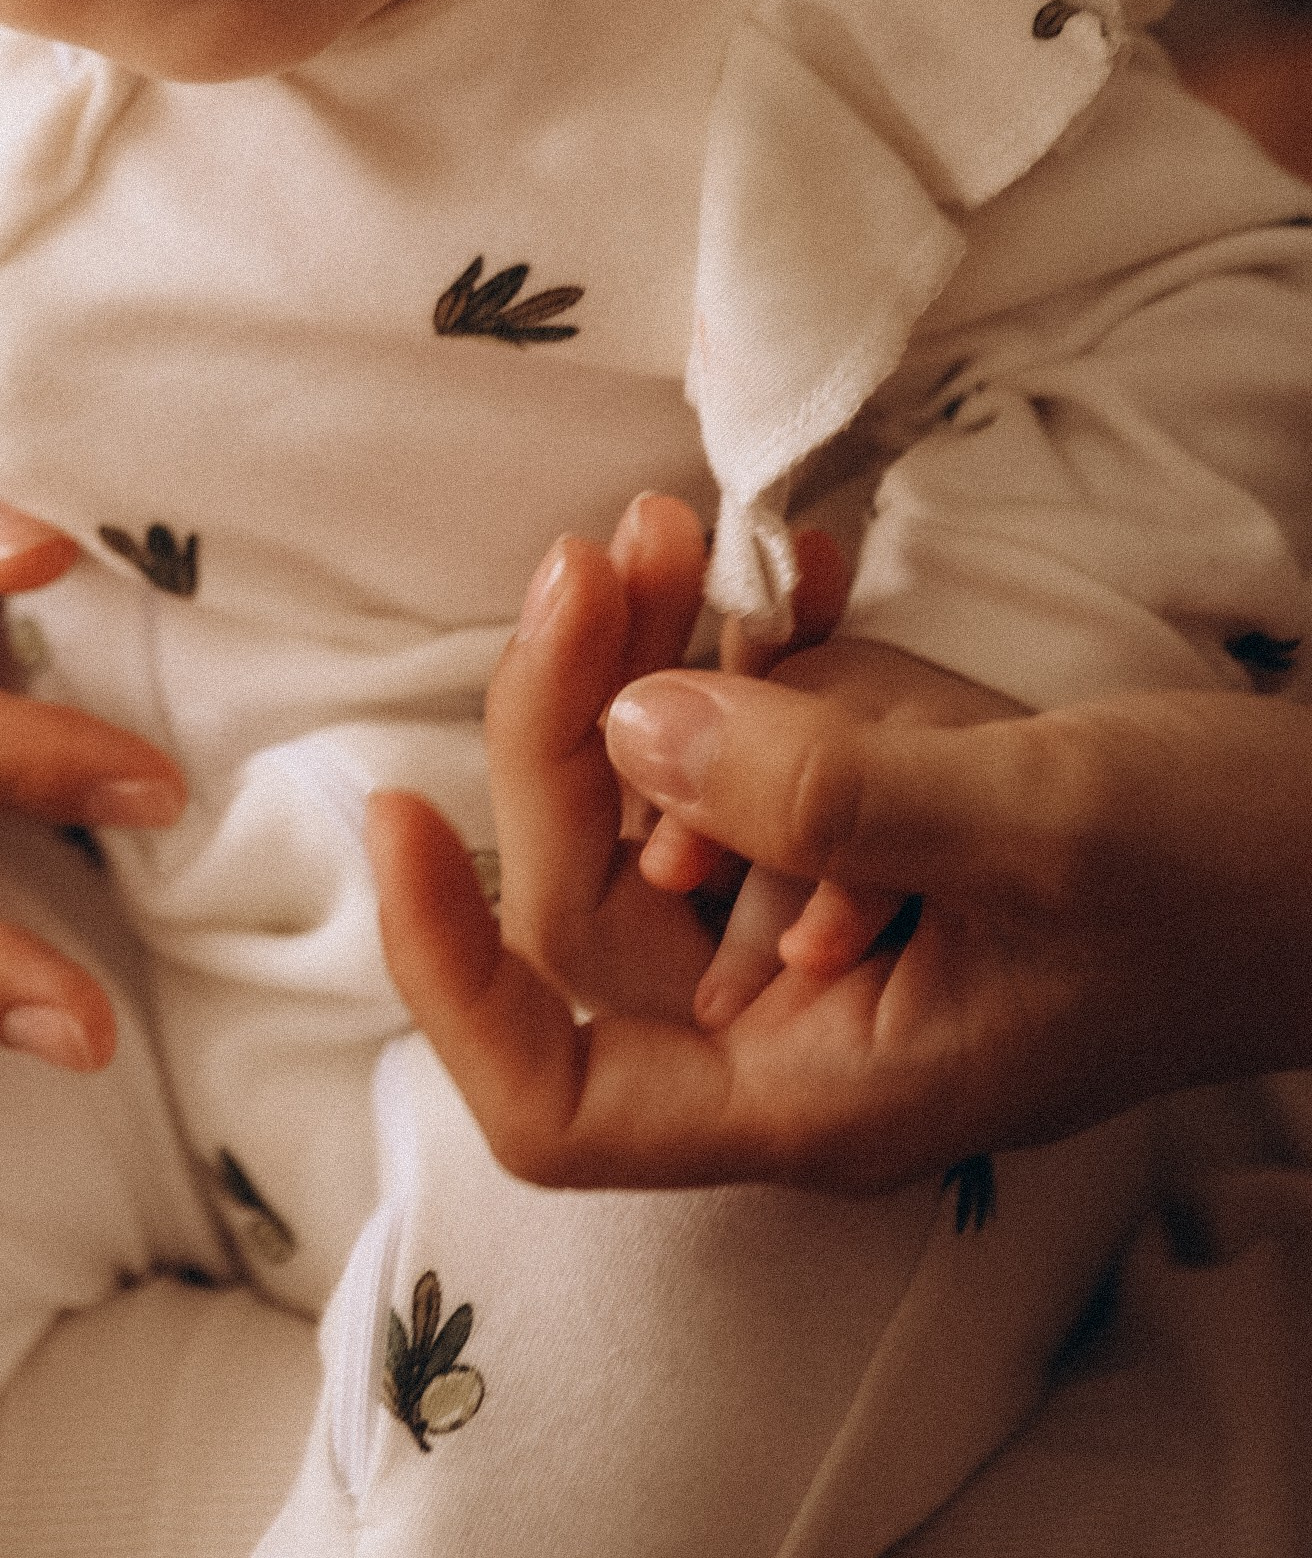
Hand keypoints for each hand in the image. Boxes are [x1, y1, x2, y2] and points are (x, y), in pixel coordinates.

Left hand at [375, 537, 1311, 1192]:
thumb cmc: (1231, 881)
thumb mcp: (1035, 825)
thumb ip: (828, 792)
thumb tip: (632, 725)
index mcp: (815, 1092)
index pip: (556, 1097)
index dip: (449, 974)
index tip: (393, 811)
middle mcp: (789, 1019)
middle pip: (582, 888)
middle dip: (568, 709)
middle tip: (596, 549)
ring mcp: (818, 918)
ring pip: (650, 790)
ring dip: (645, 648)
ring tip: (662, 525)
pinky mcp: (857, 829)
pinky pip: (750, 735)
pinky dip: (751, 643)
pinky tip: (792, 560)